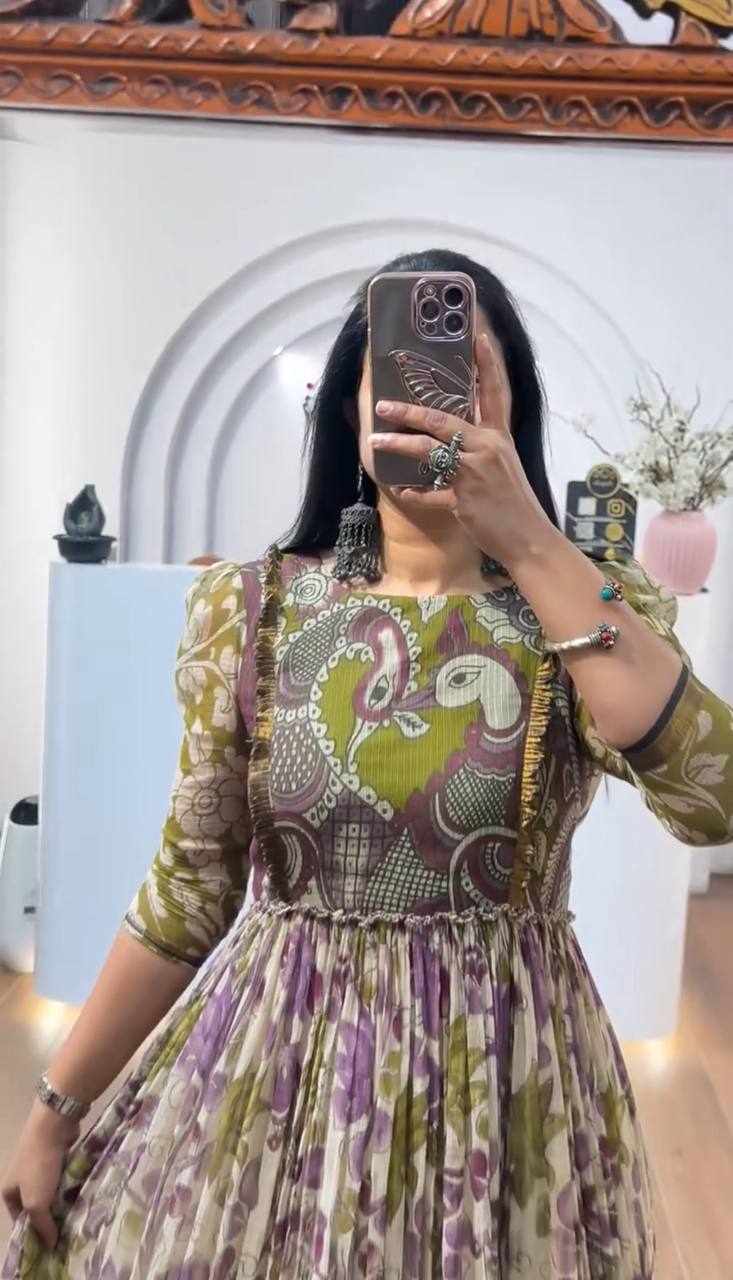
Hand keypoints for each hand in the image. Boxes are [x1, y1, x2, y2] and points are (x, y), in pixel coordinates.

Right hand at [1, 1102, 78, 1249]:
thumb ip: (42, 1225)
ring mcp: (39, 1166)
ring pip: (52, 1192)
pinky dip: (70, 1186)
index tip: (53, 1245)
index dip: (34, 1234)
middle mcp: (21, 1179)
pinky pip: (62, 1178)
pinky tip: (82, 1195)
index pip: (20, 1220)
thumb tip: (50, 1244)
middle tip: (68, 1232)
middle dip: (51, 1217)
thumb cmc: (38, 1166)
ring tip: (78, 1216)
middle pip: (37, 1206)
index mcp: (9, 1191)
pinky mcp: (55, 1157)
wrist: (53, 1125)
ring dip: (62, 1201)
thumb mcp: (36, 1201)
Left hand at [368, 330, 554, 570]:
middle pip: (442, 421)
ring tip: (375, 442)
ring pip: (429, 452)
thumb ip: (482, 448)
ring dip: (399, 445)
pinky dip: (414, 493)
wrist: (529, 538)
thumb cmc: (516, 503)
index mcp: (499, 438)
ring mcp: (473, 474)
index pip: (494, 393)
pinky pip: (430, 494)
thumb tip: (453, 438)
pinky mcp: (463, 501)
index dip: (487, 364)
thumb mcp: (504, 466)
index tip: (476, 337)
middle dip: (409, 411)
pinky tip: (401, 489)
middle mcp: (486, 449)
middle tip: (383, 405)